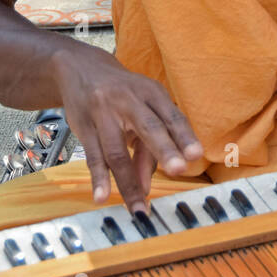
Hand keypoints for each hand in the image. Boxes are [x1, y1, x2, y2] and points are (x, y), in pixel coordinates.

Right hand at [52, 44, 201, 212]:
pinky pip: (93, 156)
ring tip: (138, 208)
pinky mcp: (84, 127)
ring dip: (128, 182)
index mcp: (151, 92)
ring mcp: (103, 113)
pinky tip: (102, 196)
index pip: (172, 116)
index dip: (184, 135)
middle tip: (178, 170)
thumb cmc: (121, 93)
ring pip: (117, 151)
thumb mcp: (141, 107)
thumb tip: (146, 188)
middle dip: (164, 150)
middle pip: (148, 127)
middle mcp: (129, 100)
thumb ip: (148, 148)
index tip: (196, 155)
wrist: (80, 68)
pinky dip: (99, 178)